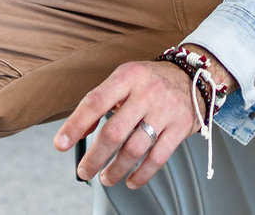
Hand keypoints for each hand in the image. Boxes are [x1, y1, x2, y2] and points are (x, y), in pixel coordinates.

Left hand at [54, 61, 199, 188]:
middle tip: (84, 170)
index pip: (95, 102)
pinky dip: (142, 174)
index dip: (75, 125)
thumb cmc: (151, 80)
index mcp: (128, 76)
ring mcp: (165, 110)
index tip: (61, 144)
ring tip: (106, 178)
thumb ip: (100, 102)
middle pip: (114, 132)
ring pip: (135, 149)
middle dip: (95, 157)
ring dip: (116, 169)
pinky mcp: (181, 127)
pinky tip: (131, 180)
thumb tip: (76, 131)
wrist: (193, 74)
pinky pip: (158, 157)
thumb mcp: (124, 79)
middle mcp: (147, 92)